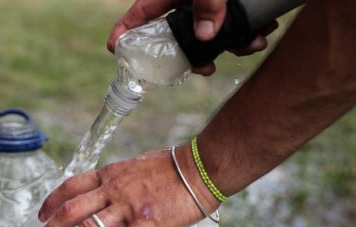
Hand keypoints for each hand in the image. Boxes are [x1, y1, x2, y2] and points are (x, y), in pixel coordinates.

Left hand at [31, 145, 219, 226]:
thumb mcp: (135, 168)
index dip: (51, 201)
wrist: (199, 167)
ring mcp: (126, 206)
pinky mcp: (145, 223)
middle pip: (69, 210)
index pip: (70, 186)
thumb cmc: (172, 168)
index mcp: (109, 175)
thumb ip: (120, 182)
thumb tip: (112, 194)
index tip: (41, 216)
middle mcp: (111, 189)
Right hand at [106, 0, 277, 74]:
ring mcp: (209, 5)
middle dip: (196, 54)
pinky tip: (264, 30)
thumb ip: (207, 5)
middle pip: (179, 35)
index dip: (123, 34)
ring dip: (233, 44)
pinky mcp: (230, 4)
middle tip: (207, 67)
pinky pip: (234, 25)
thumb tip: (206, 37)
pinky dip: (250, 31)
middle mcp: (187, 2)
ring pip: (212, 34)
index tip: (116, 51)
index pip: (138, 15)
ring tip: (253, 43)